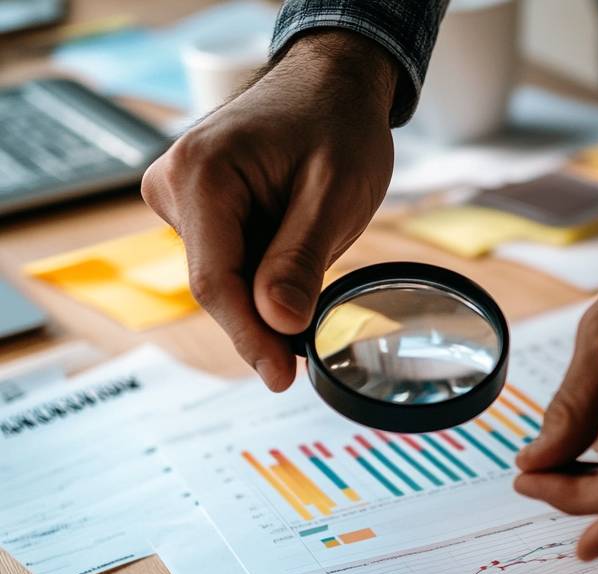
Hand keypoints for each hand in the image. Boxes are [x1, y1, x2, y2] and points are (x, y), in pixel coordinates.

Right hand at [142, 31, 398, 389]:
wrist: (331, 86)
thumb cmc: (336, 126)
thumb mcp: (333, 195)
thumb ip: (301, 259)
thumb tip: (278, 323)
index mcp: (202, 175)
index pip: (215, 282)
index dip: (250, 338)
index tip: (281, 378)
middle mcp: (176, 185)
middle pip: (216, 286)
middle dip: (263, 322)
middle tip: (308, 349)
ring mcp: (182, 198)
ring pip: (223, 279)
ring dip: (267, 295)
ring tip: (314, 257)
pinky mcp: (198, 210)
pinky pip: (230, 263)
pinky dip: (264, 277)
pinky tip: (295, 257)